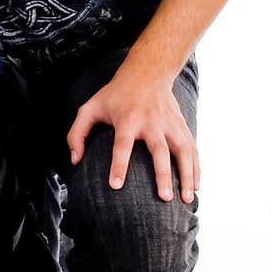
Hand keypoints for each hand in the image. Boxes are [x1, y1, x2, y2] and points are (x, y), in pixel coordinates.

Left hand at [66, 57, 198, 202]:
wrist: (148, 72)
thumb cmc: (115, 95)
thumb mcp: (90, 107)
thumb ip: (78, 133)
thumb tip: (75, 160)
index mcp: (128, 119)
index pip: (122, 145)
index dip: (118, 165)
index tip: (116, 186)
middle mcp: (151, 122)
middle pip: (159, 150)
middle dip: (163, 175)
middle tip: (164, 198)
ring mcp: (170, 124)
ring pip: (183, 151)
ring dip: (187, 175)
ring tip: (188, 199)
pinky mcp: (181, 126)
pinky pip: (192, 149)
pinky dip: (195, 168)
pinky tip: (195, 187)